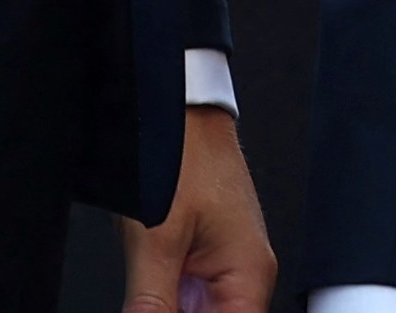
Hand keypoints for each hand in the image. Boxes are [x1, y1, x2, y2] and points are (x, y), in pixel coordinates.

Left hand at [121, 105, 275, 312]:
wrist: (176, 102)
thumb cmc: (182, 150)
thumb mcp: (157, 237)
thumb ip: (152, 301)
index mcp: (248, 274)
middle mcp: (242, 273)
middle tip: (148, 303)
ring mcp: (221, 264)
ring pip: (195, 311)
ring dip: (167, 307)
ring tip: (147, 291)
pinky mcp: (199, 254)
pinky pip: (184, 296)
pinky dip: (164, 302)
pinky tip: (146, 296)